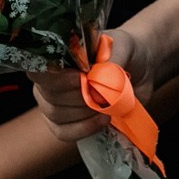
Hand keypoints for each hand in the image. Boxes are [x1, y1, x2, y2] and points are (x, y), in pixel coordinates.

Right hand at [27, 28, 148, 143]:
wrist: (139, 67)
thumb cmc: (125, 51)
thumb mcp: (124, 46)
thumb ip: (113, 57)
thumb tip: (101, 73)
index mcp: (58, 56)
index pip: (40, 69)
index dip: (56, 78)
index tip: (79, 78)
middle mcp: (50, 81)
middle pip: (49, 96)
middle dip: (79, 97)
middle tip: (104, 93)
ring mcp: (54, 103)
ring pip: (56, 115)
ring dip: (84, 113)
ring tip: (108, 106)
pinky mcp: (64, 123)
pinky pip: (64, 132)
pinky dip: (84, 128)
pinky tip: (103, 120)